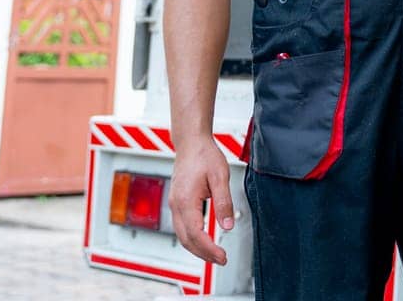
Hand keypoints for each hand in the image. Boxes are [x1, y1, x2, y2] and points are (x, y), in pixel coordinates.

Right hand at [168, 136, 234, 265]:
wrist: (191, 142)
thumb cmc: (205, 156)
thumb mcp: (220, 177)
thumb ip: (224, 202)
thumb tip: (228, 226)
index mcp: (185, 201)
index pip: (196, 234)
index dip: (209, 249)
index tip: (223, 256)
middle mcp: (176, 205)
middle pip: (186, 240)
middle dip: (203, 254)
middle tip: (221, 260)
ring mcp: (174, 204)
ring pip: (182, 236)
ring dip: (197, 248)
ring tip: (214, 255)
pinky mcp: (177, 202)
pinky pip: (181, 227)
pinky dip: (192, 238)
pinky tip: (204, 241)